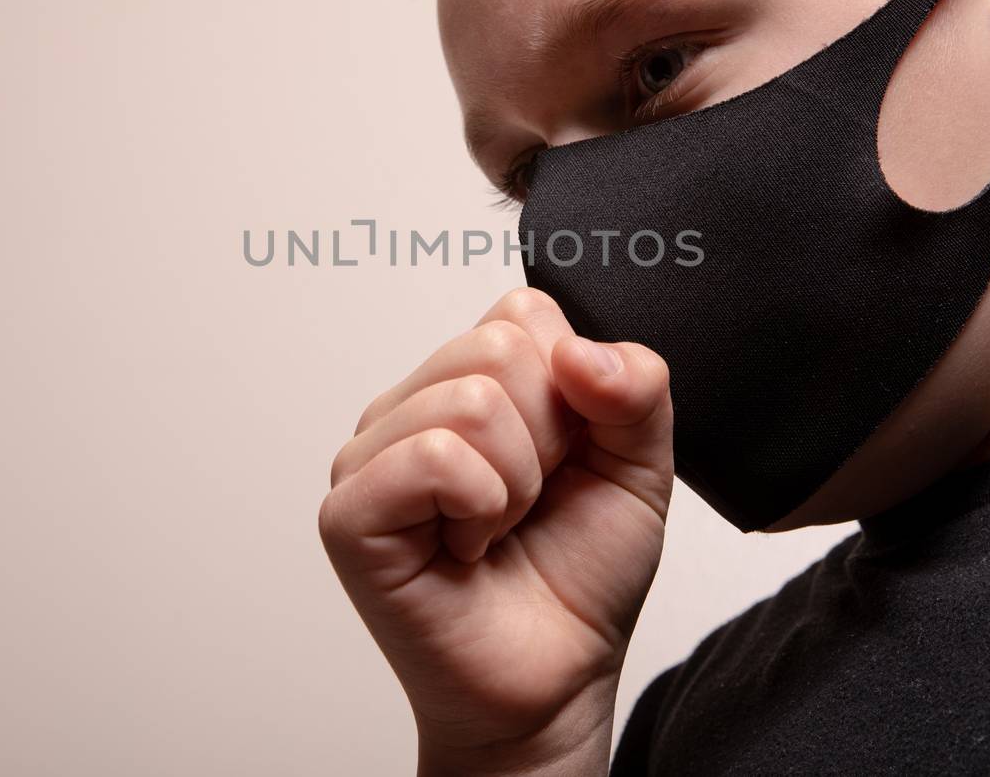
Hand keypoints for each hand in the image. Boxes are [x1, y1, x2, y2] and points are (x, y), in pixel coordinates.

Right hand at [318, 288, 674, 773]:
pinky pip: (434, 456)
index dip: (573, 388)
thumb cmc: (579, 575)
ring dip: (516, 483)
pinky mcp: (351, 511)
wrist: (555, 679)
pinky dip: (479, 506)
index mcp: (470, 380)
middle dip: (549, 439)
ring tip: (497, 527)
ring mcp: (372, 454)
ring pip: (470, 400)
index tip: (565, 457)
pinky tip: (467, 548)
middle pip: (498, 347)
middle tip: (530, 502)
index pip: (523, 311)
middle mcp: (413, 406)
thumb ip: (636, 388)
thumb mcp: (638, 466)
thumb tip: (578, 350)